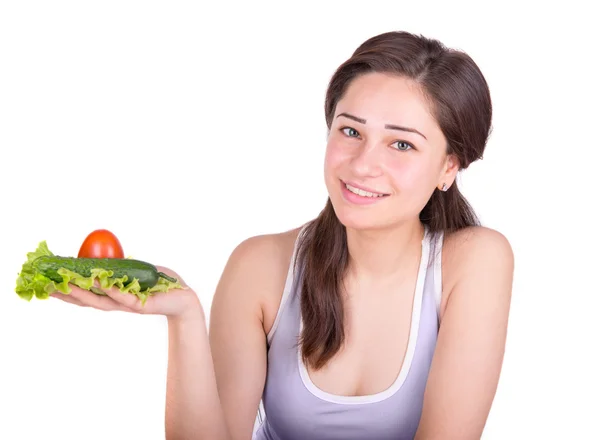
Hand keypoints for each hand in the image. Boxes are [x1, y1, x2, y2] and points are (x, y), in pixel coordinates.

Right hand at [50, 266, 202, 319]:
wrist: (183, 296)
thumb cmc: (159, 284)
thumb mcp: (133, 271)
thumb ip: (118, 267)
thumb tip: (101, 255)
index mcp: (113, 296)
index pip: (85, 295)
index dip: (66, 291)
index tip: (46, 284)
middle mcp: (117, 303)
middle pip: (87, 301)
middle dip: (67, 294)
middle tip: (47, 287)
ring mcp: (128, 305)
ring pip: (102, 301)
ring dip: (84, 293)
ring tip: (66, 285)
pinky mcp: (143, 305)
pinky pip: (125, 298)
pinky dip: (113, 291)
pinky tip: (102, 284)